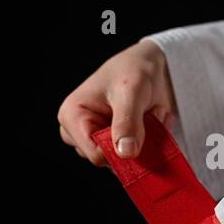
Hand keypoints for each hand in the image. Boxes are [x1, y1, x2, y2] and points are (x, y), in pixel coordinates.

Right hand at [58, 39, 176, 165]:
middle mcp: (79, 130)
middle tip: (146, 117)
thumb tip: (124, 153)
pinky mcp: (112, 141)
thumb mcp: (132, 92)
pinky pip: (134, 156)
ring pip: (123, 160)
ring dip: (144, 141)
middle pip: (108, 160)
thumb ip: (127, 122)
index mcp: (72, 116)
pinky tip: (151, 120)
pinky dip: (150, 141)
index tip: (141, 132)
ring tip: (148, 114)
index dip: (120, 150)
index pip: (94, 154)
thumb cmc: (133, 70)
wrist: (150, 64)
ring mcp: (96, 138)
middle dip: (134, 143)